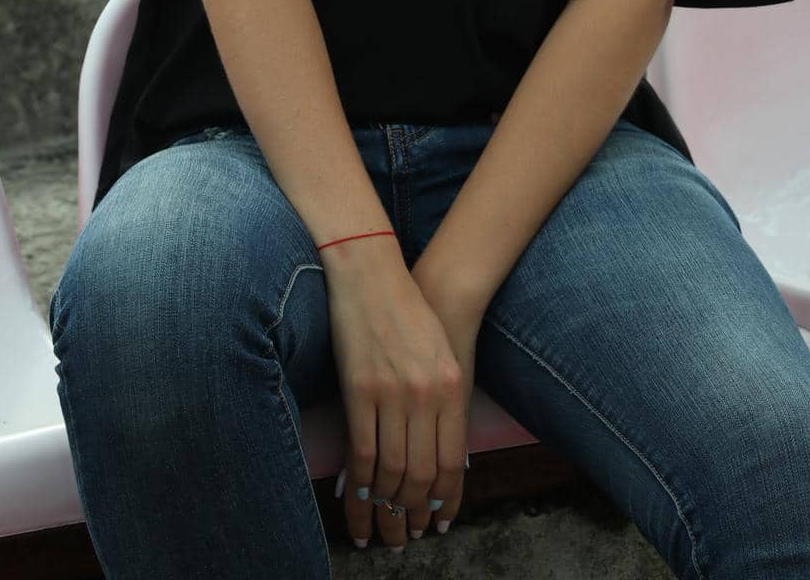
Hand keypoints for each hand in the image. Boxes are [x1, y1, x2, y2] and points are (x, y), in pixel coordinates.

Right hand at [326, 267, 470, 551]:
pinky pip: (361, 449)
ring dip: (384, 507)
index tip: (437, 523)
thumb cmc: (415, 313)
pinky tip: (358, 497)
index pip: (451, 464)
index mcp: (450, 389)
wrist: (376, 273)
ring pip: (390, 470)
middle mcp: (424, 396)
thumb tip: (445, 458)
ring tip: (380, 530)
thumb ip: (446, 404)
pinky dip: (360, 480)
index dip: (444, 501)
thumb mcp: (443, 356)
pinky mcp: (357, 388)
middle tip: (404, 537)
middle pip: (421, 474)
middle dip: (412, 514)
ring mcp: (389, 393)